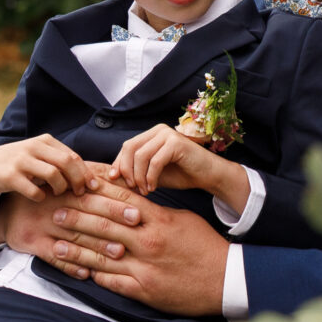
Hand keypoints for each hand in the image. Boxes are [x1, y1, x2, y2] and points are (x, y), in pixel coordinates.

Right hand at [0, 135, 91, 209]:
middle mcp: (34, 147)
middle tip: (79, 194)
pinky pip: (34, 190)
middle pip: (67, 163)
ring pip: (53, 175)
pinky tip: (40, 198)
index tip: (93, 187)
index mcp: (45, 141)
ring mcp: (21, 161)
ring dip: (60, 189)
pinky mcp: (10, 176)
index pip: (73, 156)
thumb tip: (91, 179)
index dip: (85, 173)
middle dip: (77, 181)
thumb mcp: (42, 156)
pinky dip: (41, 197)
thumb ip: (62, 162)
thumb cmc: (23, 164)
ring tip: (58, 194)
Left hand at [4, 175, 229, 314]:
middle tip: (56, 211)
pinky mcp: (144, 290)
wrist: (226, 280)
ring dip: (76, 249)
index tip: (77, 186)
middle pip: (104, 225)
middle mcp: (147, 241)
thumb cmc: (205, 247)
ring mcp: (144, 267)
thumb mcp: (182, 220)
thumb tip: (130, 204)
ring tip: (56, 242)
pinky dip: (94, 276)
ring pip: (101, 255)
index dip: (96, 192)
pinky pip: (112, 282)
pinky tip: (77, 271)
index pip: (120, 201)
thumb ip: (154, 212)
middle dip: (77, 218)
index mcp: (157, 220)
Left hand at [114, 126, 247, 211]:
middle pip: (130, 148)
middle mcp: (158, 130)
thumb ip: (136, 171)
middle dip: (127, 170)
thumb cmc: (181, 174)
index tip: (117, 181)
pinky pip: (155, 161)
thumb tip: (112, 177)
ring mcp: (168, 134)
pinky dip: (150, 177)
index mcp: (151, 135)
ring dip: (139, 176)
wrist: (208, 175)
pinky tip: (153, 187)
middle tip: (132, 188)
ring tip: (144, 190)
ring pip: (140, 155)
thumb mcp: (152, 173)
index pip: (127, 147)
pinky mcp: (176, 143)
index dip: (119, 164)